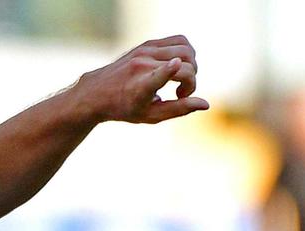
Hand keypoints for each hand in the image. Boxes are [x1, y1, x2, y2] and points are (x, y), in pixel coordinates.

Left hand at [74, 35, 208, 123]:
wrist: (98, 92)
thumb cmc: (126, 108)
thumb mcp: (151, 116)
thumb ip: (179, 109)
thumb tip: (206, 104)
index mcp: (142, 86)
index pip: (158, 74)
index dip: (169, 70)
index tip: (177, 65)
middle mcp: (143, 64)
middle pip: (186, 61)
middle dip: (193, 79)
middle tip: (181, 94)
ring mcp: (145, 50)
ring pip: (185, 47)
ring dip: (192, 65)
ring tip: (180, 80)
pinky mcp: (147, 44)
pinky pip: (178, 40)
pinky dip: (185, 54)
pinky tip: (176, 68)